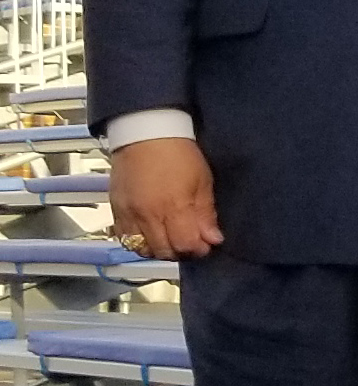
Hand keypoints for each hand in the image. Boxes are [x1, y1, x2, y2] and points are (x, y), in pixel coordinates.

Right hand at [109, 137, 223, 258]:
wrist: (145, 134)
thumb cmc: (178, 154)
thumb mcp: (202, 182)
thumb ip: (206, 214)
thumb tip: (213, 239)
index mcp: (173, 207)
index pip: (185, 245)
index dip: (198, 249)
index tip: (206, 244)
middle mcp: (147, 215)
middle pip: (164, 252)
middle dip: (180, 251)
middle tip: (190, 241)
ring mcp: (129, 214)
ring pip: (142, 249)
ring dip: (159, 249)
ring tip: (171, 238)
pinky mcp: (116, 210)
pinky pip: (123, 238)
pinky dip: (139, 242)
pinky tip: (151, 234)